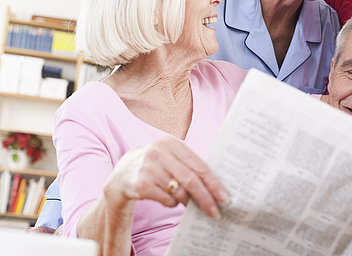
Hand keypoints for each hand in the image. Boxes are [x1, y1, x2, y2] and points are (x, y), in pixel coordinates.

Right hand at [106, 136, 227, 218]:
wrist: (123, 173)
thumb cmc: (156, 165)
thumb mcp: (170, 157)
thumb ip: (189, 166)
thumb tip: (215, 187)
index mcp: (171, 143)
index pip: (198, 165)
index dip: (213, 182)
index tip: (224, 197)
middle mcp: (159, 153)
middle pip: (190, 179)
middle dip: (206, 197)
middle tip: (216, 211)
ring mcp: (148, 168)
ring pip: (178, 191)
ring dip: (188, 201)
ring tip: (191, 205)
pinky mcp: (140, 184)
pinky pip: (166, 199)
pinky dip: (172, 203)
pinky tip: (169, 200)